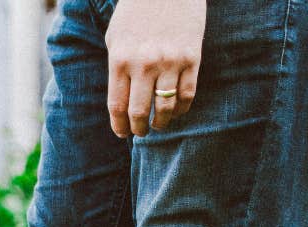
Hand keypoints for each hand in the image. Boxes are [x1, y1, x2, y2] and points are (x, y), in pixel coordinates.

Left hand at [105, 0, 205, 136]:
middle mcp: (144, 64)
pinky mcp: (192, 57)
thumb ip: (117, 70)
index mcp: (120, 61)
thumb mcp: (116, 38)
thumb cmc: (137, 11)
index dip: (120, 126)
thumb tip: (120, 104)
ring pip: (165, 108)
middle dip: (139, 129)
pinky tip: (177, 112)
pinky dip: (182, 109)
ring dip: (161, 123)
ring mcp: (169, 61)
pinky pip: (187, 94)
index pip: (117, 107)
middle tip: (141, 132)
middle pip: (140, 113)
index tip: (123, 133)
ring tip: (158, 124)